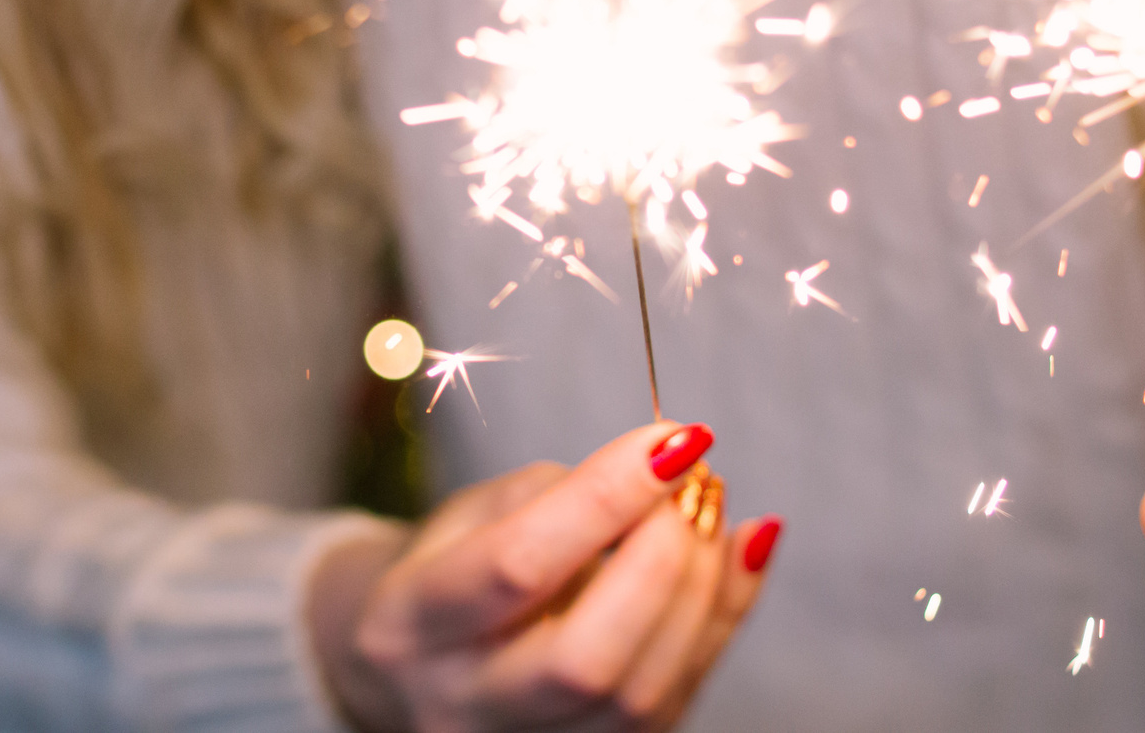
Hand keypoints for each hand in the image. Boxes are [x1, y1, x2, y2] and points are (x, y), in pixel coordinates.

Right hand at [310, 421, 779, 731]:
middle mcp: (460, 705)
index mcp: (410, 622)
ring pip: (640, 696)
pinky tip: (734, 554)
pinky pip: (674, 702)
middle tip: (695, 484)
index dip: (607, 497)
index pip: (518, 565)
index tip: (675, 438)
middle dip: (661, 563)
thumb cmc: (453, 569)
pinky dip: (719, 621)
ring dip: (701, 591)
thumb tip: (670, 473)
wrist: (415, 664)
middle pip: (584, 660)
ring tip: (710, 510)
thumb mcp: (472, 513)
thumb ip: (561, 498)